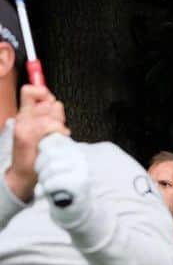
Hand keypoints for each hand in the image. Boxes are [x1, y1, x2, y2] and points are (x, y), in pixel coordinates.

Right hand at [6, 85, 68, 202]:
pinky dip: (58, 131)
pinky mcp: (26, 136)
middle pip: (47, 100)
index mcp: (24, 114)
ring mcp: (23, 126)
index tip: (50, 102)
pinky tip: (57, 139)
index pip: (30, 90)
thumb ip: (49, 115)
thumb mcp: (43, 130)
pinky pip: (49, 125)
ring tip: (57, 136)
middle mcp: (22, 117)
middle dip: (57, 113)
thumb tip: (56, 103)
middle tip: (57, 126)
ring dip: (59, 123)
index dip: (43, 92)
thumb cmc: (37, 153)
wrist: (24, 174)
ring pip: (50, 112)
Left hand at [35, 134, 91, 229]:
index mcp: (75, 152)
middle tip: (42, 180)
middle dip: (40, 168)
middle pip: (49, 155)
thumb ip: (51, 155)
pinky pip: (53, 182)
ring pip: (51, 168)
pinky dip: (47, 189)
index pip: (50, 146)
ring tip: (46, 187)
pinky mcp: (80, 184)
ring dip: (44, 179)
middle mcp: (81, 159)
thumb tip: (42, 142)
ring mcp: (82, 171)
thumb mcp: (58, 167)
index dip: (40, 158)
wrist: (76, 210)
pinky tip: (51, 193)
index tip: (41, 169)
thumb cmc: (61, 187)